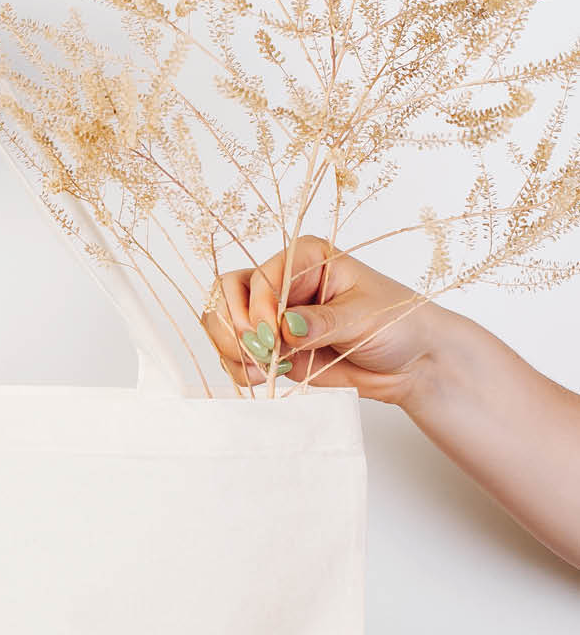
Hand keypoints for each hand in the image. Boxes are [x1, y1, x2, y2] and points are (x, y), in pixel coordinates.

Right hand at [202, 234, 448, 405]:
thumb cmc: (397, 323)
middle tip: (259, 352)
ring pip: (224, 324)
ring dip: (233, 349)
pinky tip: (263, 376)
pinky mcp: (272, 349)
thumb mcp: (364, 317)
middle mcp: (283, 283)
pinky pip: (236, 356)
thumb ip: (322, 322)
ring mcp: (273, 317)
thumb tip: (286, 328)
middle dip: (234, 326)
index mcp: (305, 258)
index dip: (259, 308)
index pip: (260, 277)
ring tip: (261, 368)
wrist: (411, 361)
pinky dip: (240, 369)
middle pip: (228, 293)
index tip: (274, 336)